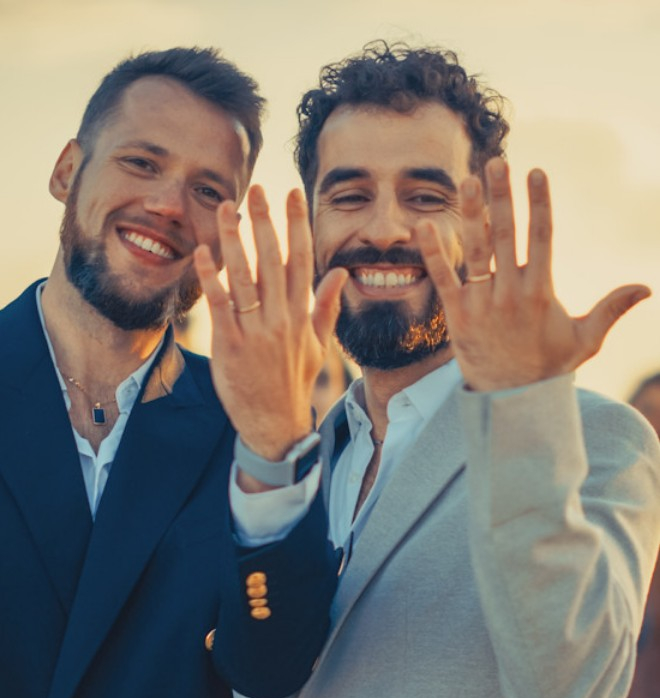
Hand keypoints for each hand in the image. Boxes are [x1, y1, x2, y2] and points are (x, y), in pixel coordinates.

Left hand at [194, 185, 346, 468]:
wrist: (276, 423)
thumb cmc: (294, 383)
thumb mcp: (318, 346)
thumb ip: (325, 307)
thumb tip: (339, 273)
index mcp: (301, 315)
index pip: (302, 260)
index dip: (297, 225)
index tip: (293, 194)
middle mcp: (281, 319)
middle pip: (273, 260)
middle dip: (264, 222)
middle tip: (256, 189)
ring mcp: (256, 332)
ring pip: (245, 277)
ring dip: (234, 240)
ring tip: (225, 209)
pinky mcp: (231, 346)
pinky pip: (220, 305)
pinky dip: (212, 278)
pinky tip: (202, 252)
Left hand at [416, 158, 650, 391]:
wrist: (510, 400)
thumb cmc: (548, 365)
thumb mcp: (585, 340)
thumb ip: (611, 309)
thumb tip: (646, 287)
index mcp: (541, 293)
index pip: (541, 238)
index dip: (538, 203)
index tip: (536, 172)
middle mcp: (510, 294)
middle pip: (506, 235)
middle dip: (502, 197)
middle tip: (497, 162)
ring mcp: (482, 304)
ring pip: (475, 251)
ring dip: (471, 214)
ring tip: (468, 180)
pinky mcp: (457, 316)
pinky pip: (443, 280)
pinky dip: (433, 253)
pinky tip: (424, 225)